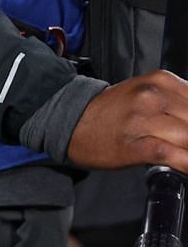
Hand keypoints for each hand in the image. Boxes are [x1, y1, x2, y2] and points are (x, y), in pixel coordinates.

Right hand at [67, 71, 187, 170]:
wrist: (71, 119)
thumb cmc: (112, 110)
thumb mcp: (148, 93)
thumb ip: (180, 102)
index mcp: (161, 81)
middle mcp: (152, 97)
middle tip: (187, 141)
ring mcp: (142, 121)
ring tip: (185, 151)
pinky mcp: (134, 145)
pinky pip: (171, 155)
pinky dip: (185, 162)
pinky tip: (186, 165)